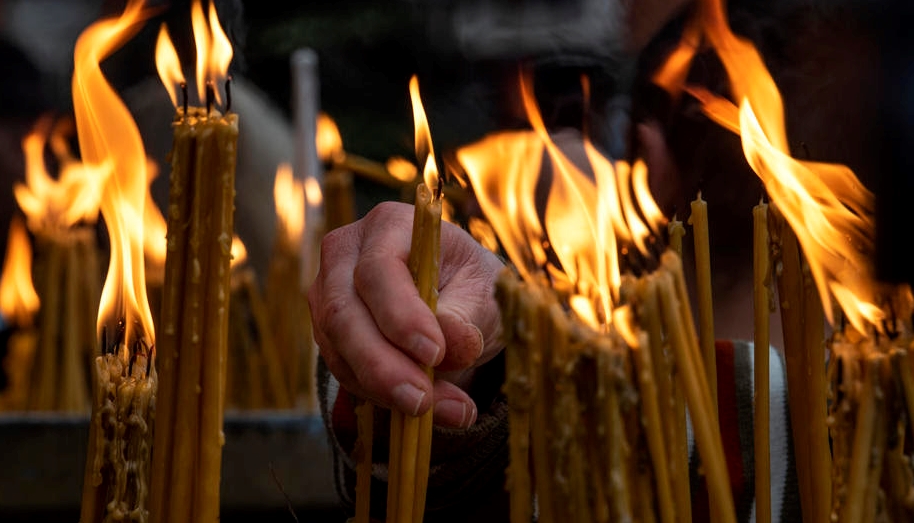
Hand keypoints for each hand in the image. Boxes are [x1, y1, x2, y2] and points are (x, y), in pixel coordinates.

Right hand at [308, 201, 504, 427]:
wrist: (457, 302)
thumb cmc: (471, 286)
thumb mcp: (483, 294)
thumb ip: (467, 315)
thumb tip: (452, 342)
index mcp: (388, 226)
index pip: (378, 269)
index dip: (400, 314)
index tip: (434, 353)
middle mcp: (346, 254)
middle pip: (344, 312)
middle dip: (382, 364)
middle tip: (421, 401)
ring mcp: (329, 292)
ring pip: (338, 347)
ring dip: (383, 387)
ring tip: (435, 410)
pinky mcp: (328, 331)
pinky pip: (343, 369)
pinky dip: (379, 395)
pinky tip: (422, 411)